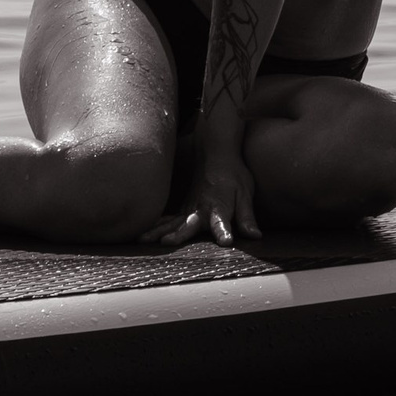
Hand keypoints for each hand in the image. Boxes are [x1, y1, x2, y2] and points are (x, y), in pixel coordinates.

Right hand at [145, 144, 261, 251]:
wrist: (216, 154)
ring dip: (157, 231)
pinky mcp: (182, 208)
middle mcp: (200, 209)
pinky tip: (140, 234)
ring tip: (142, 240)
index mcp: (219, 207)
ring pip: (171, 222)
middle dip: (178, 234)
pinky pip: (166, 219)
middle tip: (166, 242)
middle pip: (189, 224)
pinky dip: (154, 225)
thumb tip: (255, 236)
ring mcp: (188, 208)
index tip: (226, 241)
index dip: (224, 231)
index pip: (223, 221)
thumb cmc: (234, 175)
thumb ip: (247, 217)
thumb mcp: (246, 195)